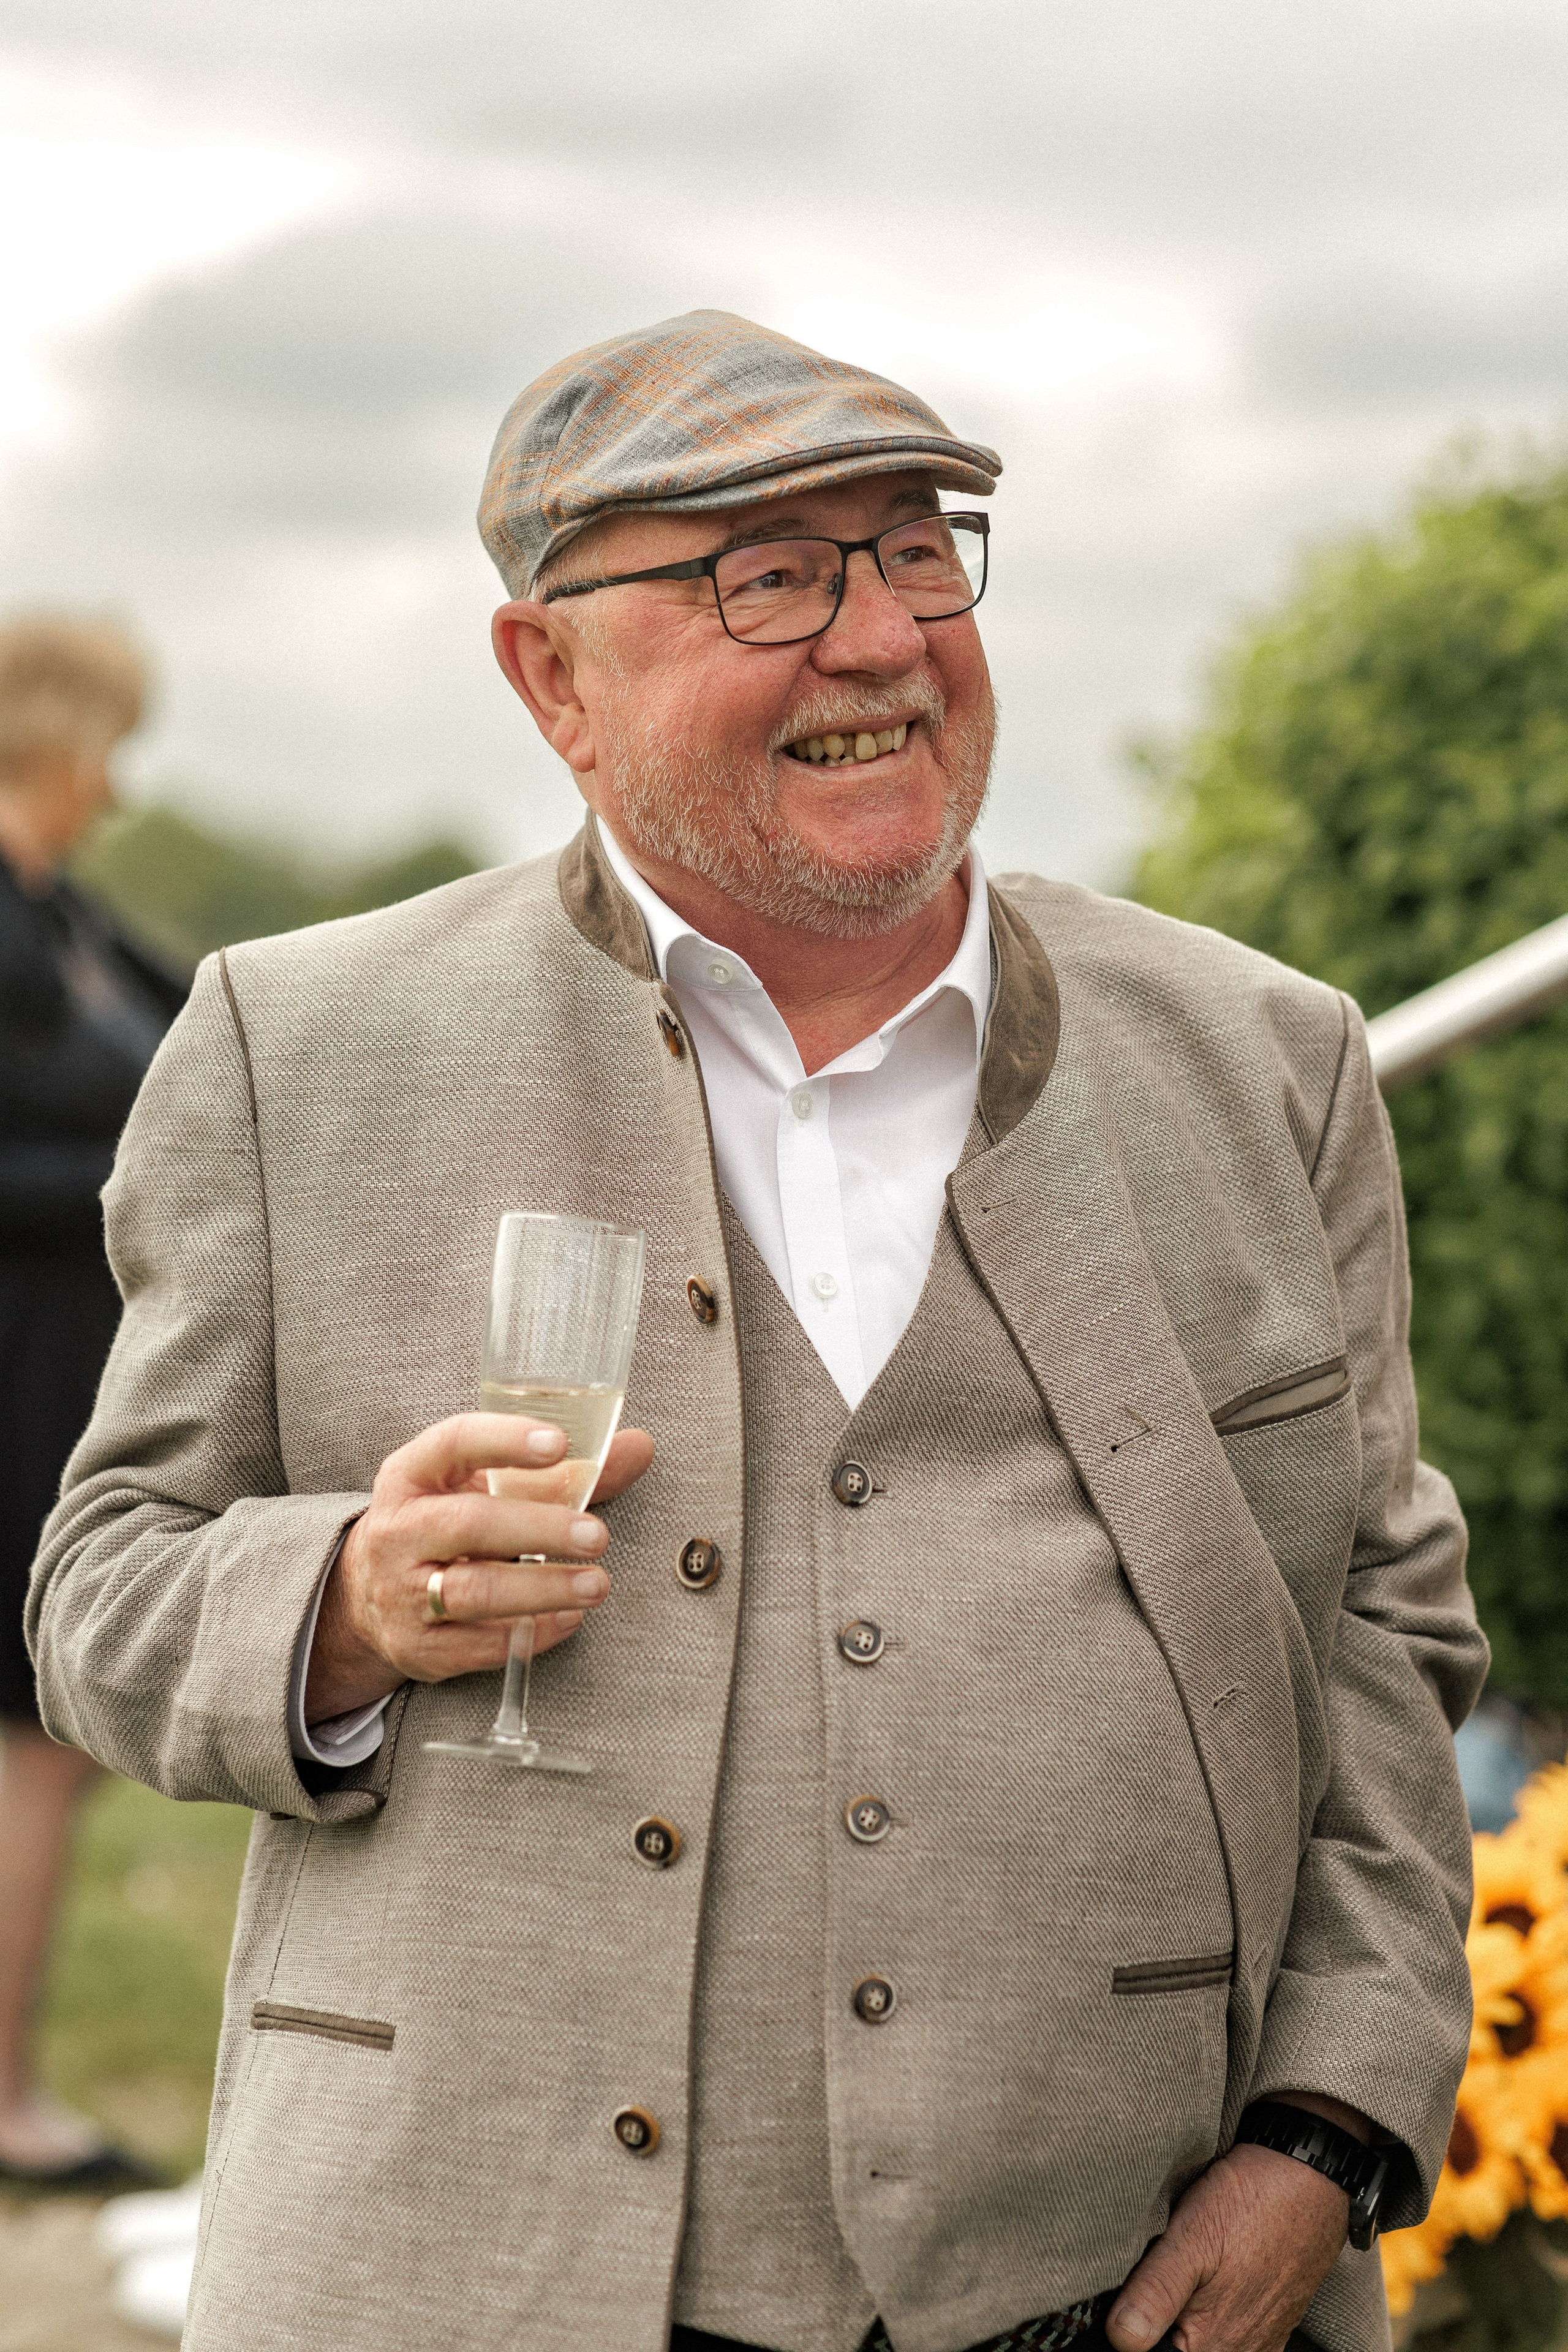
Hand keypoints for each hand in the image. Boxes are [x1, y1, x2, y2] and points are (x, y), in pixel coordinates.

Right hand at [303, 1413, 654, 1723]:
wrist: (371, 1595)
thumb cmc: (448, 1523)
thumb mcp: (484, 1487)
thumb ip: (563, 1472)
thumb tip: (637, 1448)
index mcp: (412, 1473)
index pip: (454, 1443)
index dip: (506, 1441)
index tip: (560, 1444)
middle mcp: (399, 1530)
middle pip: (469, 1524)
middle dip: (539, 1529)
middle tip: (596, 1536)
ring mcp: (402, 1592)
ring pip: (473, 1591)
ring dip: (543, 1589)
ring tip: (596, 1584)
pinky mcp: (417, 1646)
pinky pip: (477, 1645)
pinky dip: (530, 1634)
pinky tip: (568, 1620)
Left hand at [1106, 2110, 1359, 2351]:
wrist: (1311, 2180)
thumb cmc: (1251, 2202)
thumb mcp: (1189, 2236)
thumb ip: (1154, 2292)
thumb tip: (1121, 2338)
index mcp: (1209, 2344)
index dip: (1140, 2324)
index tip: (1138, 2297)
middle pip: (1185, 2347)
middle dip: (1166, 2320)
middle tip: (1169, 2271)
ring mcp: (1261, 2343)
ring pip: (1211, 2345)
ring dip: (1193, 2320)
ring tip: (1195, 2274)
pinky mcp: (1277, 2327)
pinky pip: (1240, 2341)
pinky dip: (1218, 2323)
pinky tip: (1215, 2291)